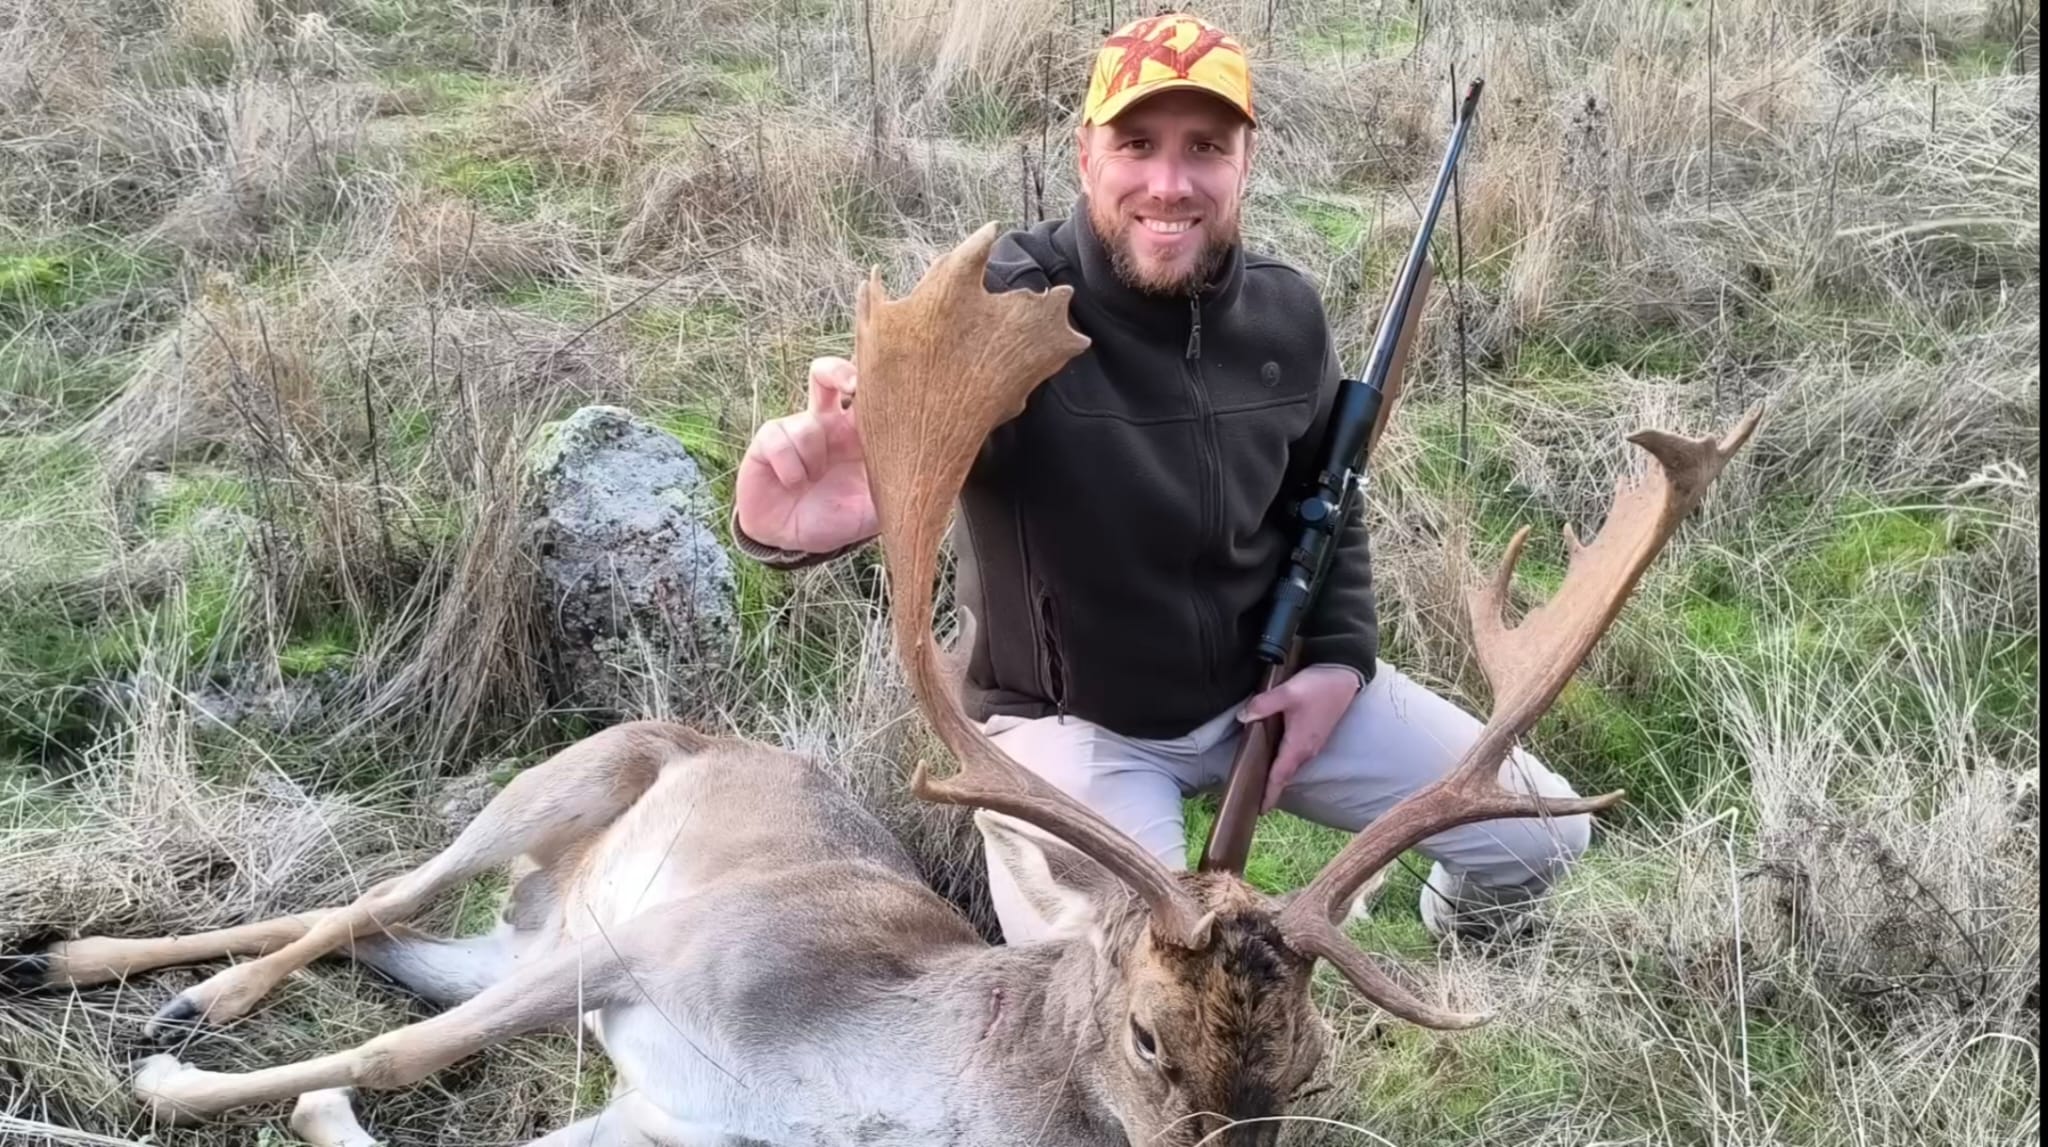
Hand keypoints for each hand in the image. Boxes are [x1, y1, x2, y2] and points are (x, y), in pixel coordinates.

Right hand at [734, 356, 877, 552]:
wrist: (788, 539)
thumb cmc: (833, 520)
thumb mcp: (872, 514)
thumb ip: (895, 496)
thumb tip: (924, 482)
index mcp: (857, 435)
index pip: (868, 395)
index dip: (876, 382)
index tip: (892, 384)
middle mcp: (828, 425)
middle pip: (828, 374)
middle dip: (838, 371)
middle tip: (852, 386)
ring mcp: (797, 430)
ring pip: (807, 423)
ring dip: (813, 458)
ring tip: (813, 481)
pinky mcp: (767, 441)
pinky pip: (779, 440)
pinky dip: (789, 466)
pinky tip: (792, 483)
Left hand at [1238, 665, 1362, 812]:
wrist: (1344, 676)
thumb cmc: (1318, 686)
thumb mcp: (1287, 692)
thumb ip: (1263, 705)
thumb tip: (1243, 717)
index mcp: (1299, 745)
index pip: (1280, 776)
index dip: (1269, 793)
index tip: (1260, 810)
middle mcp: (1308, 750)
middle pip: (1285, 774)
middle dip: (1271, 788)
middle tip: (1253, 798)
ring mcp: (1314, 743)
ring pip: (1292, 765)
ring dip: (1278, 775)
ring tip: (1261, 781)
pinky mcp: (1316, 735)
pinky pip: (1297, 756)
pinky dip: (1285, 762)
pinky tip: (1275, 757)